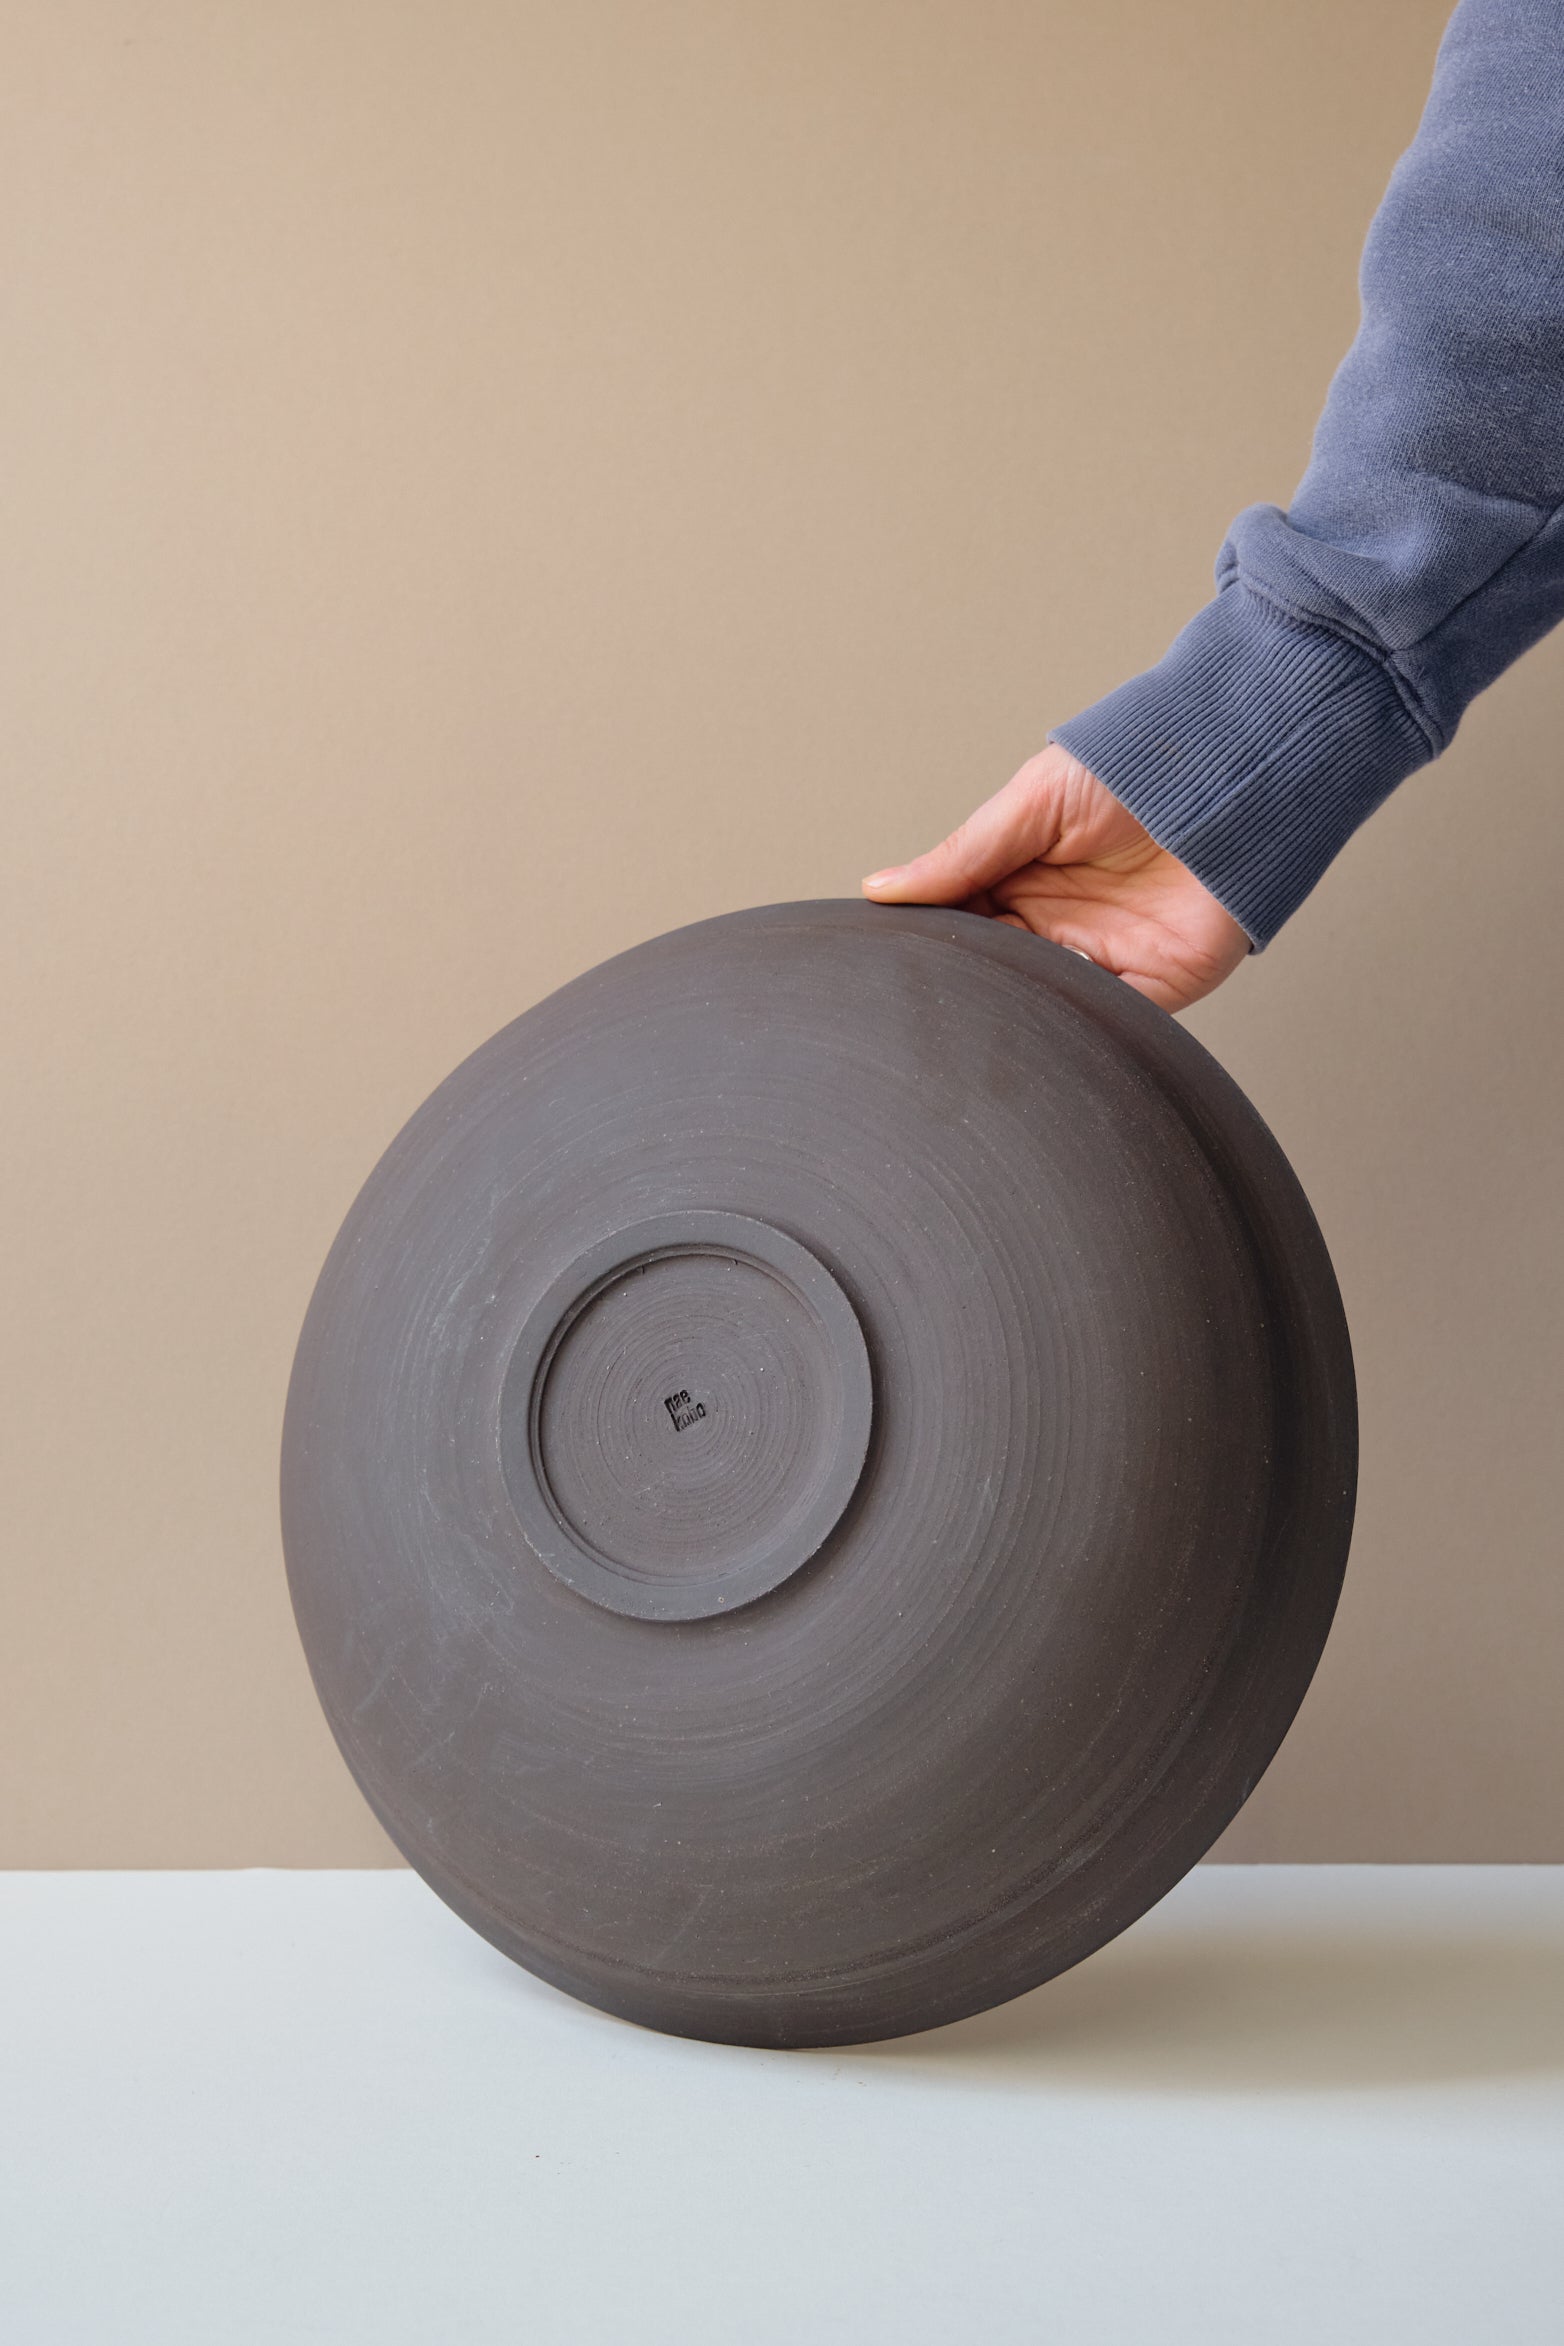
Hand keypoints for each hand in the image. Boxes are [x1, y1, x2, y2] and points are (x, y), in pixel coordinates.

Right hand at [861, 744, 1249, 1011]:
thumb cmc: (1138, 768)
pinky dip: (1072, 1034)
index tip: (890, 962)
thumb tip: (883, 889)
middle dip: (965, 987)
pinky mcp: (1150, 992)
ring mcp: (1101, 963)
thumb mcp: (1031, 803)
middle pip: (993, 975)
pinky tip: (1041, 1028)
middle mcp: (1055, 928)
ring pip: (1040, 1008)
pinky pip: (1101, 1028)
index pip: (959, 927)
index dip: (929, 944)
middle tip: (927, 1000)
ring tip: (976, 1017)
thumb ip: (962, 855)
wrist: (1233, 774)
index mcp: (1020, 883)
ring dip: (1012, 1015)